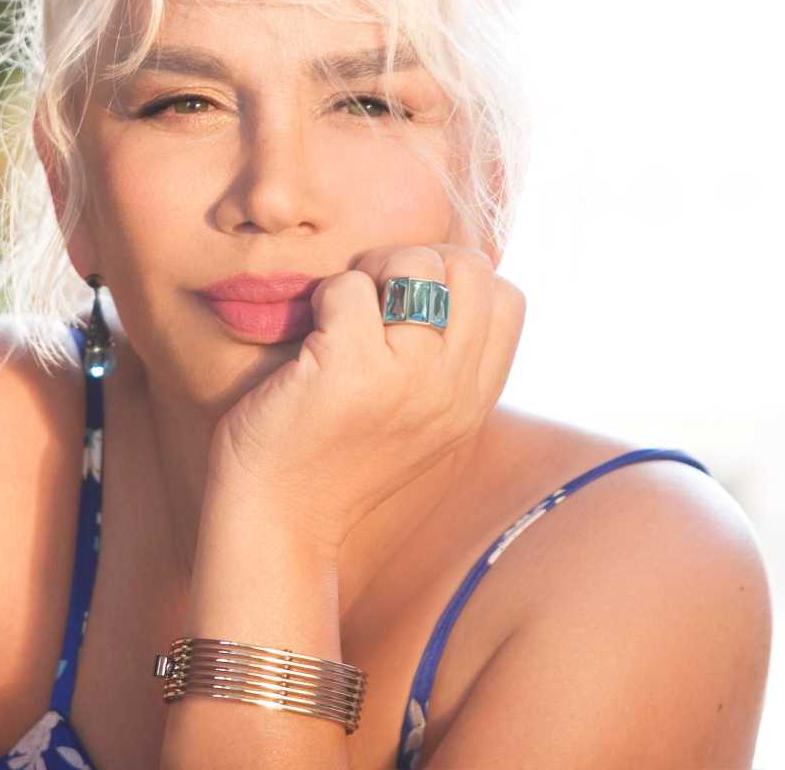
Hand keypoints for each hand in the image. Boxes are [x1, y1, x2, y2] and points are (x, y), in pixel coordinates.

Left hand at [207, 244, 525, 552]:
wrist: (277, 522)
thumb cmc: (330, 457)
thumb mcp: (415, 419)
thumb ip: (443, 364)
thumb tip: (445, 281)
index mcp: (472, 402)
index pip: (507, 298)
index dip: (455, 282)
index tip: (407, 309)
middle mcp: (451, 389)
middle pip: (470, 269)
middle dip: (416, 262)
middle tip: (371, 299)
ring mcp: (406, 378)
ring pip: (415, 263)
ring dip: (370, 272)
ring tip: (340, 317)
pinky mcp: (349, 368)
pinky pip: (350, 286)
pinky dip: (324, 297)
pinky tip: (309, 340)